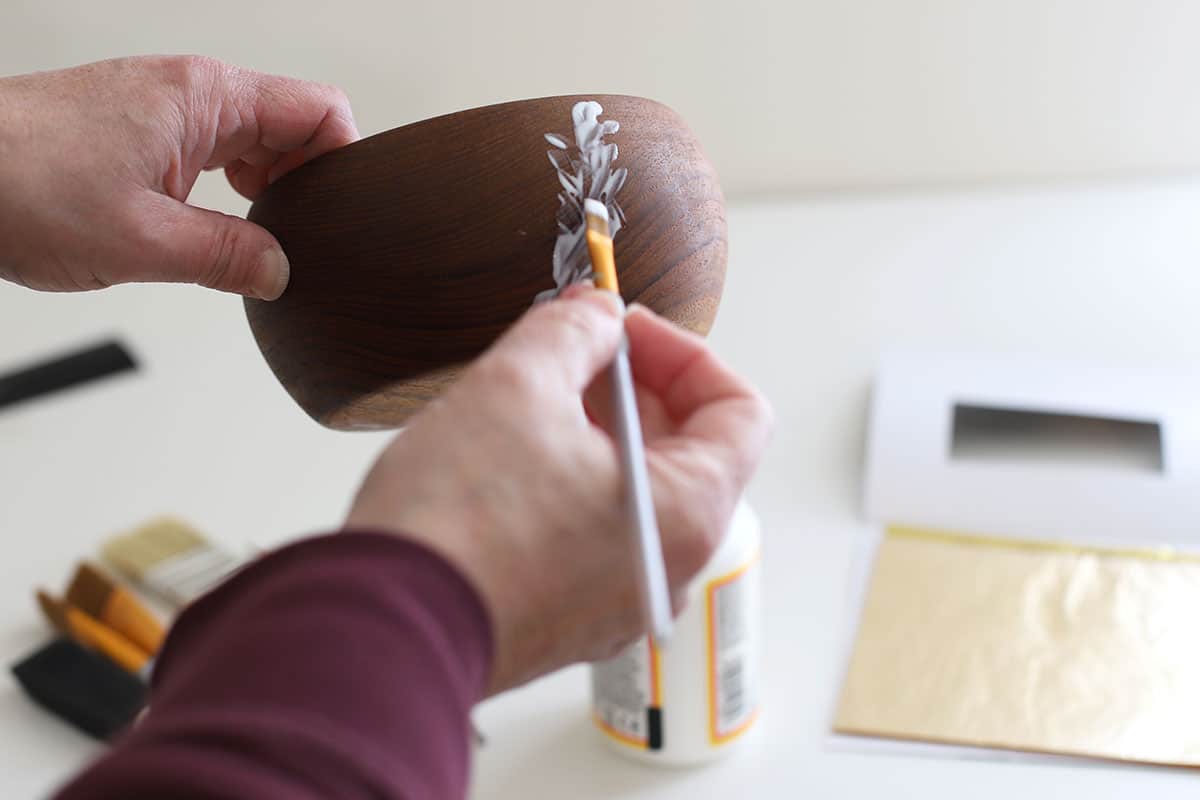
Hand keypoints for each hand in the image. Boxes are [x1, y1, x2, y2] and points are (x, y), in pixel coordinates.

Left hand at [0, 55, 357, 298]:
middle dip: (305, 182)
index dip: (344, 163)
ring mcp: (161, 104)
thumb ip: (227, 257)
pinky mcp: (137, 125)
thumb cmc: (17, 184)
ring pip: (251, 137)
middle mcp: (188, 89)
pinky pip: (211, 147)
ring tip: (248, 236)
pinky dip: (226, 184)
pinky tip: (206, 222)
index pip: (319, 110)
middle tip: (294, 239)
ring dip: (265, 186)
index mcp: (204, 97)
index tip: (341, 215)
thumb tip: (280, 272)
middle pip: (291, 123)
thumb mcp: (142, 242)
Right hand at [346, 287, 772, 693]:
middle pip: (686, 451)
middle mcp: (667, 568)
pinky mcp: (568, 619)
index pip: (738, 412)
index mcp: (685, 514)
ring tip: (533, 395)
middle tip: (572, 347)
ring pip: (634, 492)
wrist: (380, 631)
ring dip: (597, 431)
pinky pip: (594, 533)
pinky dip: (571, 481)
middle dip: (632, 387)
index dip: (684, 353)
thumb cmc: (456, 523)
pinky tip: (511, 455)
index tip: (624, 329)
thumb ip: (573, 332)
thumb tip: (596, 315)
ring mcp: (618, 601)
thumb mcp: (517, 385)